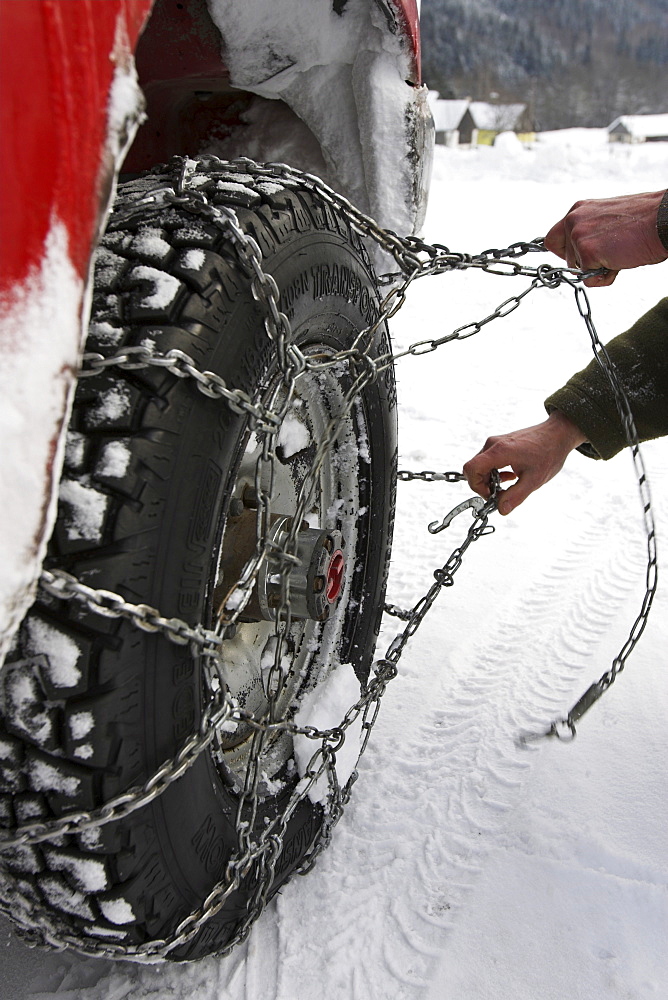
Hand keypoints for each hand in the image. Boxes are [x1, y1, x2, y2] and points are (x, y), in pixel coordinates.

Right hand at [463, 410, 586, 514]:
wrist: (557, 434)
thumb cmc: (549, 453)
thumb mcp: (534, 480)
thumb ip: (515, 496)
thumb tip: (501, 509)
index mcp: (499, 452)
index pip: (471, 469)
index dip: (476, 486)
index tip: (491, 495)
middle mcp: (493, 444)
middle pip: (474, 469)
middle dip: (484, 485)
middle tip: (501, 494)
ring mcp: (495, 442)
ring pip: (480, 466)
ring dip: (490, 479)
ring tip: (509, 483)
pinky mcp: (499, 443)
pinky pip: (487, 460)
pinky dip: (494, 472)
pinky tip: (510, 475)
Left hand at [544, 190, 667, 286]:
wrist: (662, 221)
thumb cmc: (644, 223)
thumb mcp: (608, 221)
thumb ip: (590, 232)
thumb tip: (580, 253)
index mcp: (579, 210)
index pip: (552, 239)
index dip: (566, 253)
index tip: (581, 257)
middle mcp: (573, 219)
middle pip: (565, 260)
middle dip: (585, 264)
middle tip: (612, 252)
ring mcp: (577, 235)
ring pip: (577, 271)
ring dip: (598, 269)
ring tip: (620, 252)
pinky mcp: (586, 251)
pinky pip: (590, 280)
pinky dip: (606, 278)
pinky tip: (621, 260)